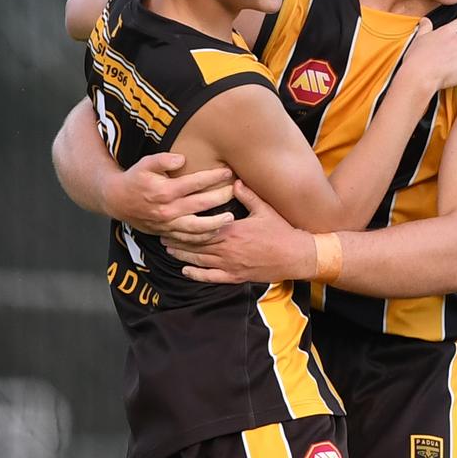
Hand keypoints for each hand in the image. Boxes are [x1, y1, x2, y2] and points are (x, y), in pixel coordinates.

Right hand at [112, 153, 235, 236]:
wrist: (117, 200)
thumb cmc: (134, 179)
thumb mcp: (145, 163)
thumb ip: (163, 159)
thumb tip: (182, 159)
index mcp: (164, 191)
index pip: (194, 183)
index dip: (213, 177)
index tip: (228, 171)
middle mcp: (167, 210)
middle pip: (200, 205)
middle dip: (221, 198)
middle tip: (235, 191)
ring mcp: (167, 224)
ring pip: (196, 228)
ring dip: (215, 224)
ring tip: (230, 218)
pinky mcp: (166, 233)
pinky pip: (187, 239)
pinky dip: (202, 238)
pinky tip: (215, 232)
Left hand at [164, 180, 315, 282]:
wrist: (295, 255)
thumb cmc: (281, 231)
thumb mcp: (264, 209)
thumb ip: (247, 195)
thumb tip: (233, 180)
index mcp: (232, 230)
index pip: (202, 227)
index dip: (185, 225)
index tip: (171, 220)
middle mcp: (228, 248)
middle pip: (196, 244)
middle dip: (178, 239)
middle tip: (162, 234)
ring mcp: (231, 264)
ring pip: (200, 260)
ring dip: (183, 255)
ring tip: (169, 249)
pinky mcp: (236, 276)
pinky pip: (212, 277)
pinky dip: (197, 274)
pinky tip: (186, 271)